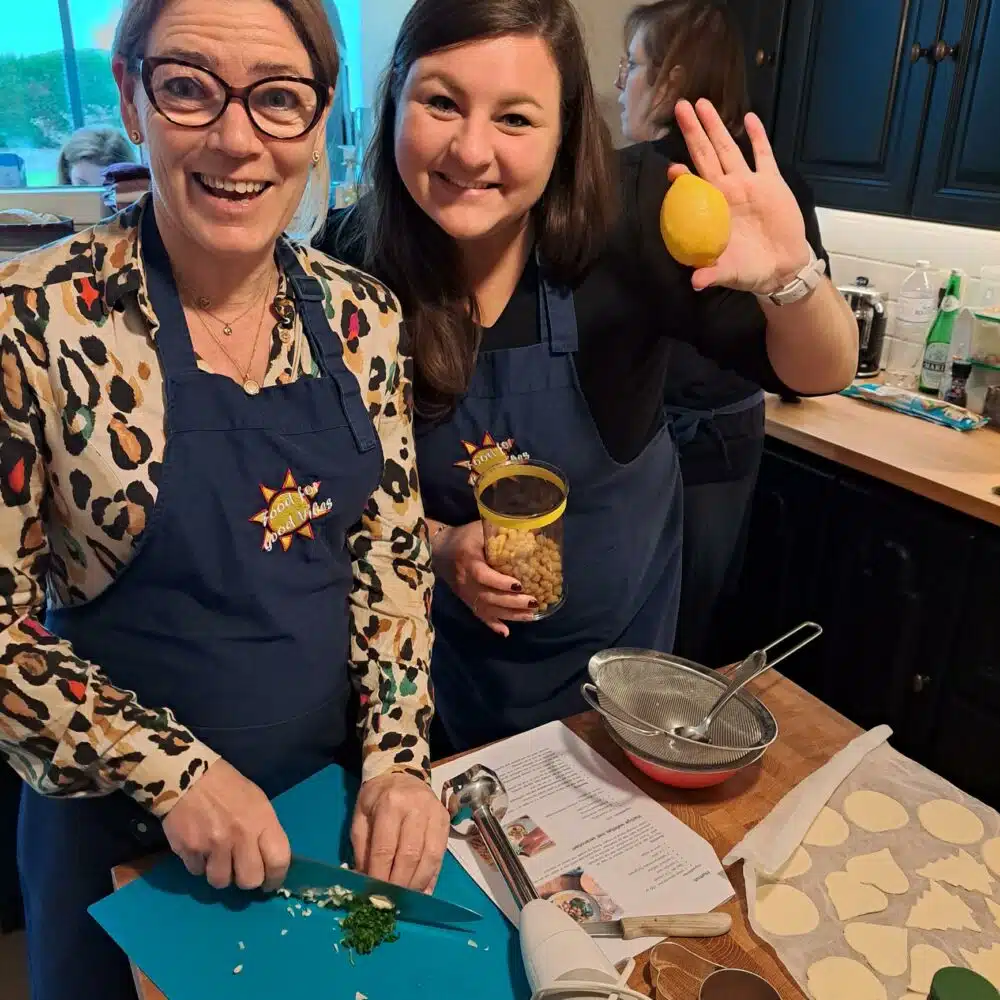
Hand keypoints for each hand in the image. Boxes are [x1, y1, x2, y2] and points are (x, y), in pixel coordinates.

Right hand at [162, 758, 289, 891]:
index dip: (276, 878)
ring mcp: (214, 845)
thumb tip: (267, 861)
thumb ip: (263, 830)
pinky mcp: (190, 850)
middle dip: (246, 880)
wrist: (187, 775)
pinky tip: (199, 847)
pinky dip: (199, 865)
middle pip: (250, 880)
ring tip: (217, 857)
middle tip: (241, 872)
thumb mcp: (256, 801)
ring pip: (221, 882)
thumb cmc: (227, 787)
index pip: (279, 861)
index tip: (270, 883)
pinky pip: (198, 872)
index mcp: (262, 820)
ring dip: (220, 874)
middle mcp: (240, 835)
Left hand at [351, 772, 449, 891]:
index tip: (373, 895)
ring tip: (406, 899)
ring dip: (417, 883)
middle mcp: (416, 808)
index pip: (385, 848)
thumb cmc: (377, 797)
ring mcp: (435, 814)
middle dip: (399, 883)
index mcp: (390, 805)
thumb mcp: (361, 817)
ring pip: (429, 857)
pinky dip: (432, 876)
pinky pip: (441, 855)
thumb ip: (362, 848)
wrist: (401, 773)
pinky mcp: (446, 821)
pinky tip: (424, 891)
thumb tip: (365, 881)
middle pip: (410, 855)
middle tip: (390, 902)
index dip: (379, 875)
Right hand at [433, 521, 535, 636]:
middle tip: (533, 601)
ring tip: (530, 615)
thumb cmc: (464, 537)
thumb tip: (533, 531)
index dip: (500, 582)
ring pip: (487, 608)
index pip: (483, 575)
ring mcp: (465, 594)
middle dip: (512, 602)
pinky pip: (479, 615)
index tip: (519, 585)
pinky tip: (506, 632)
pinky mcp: (466, 600)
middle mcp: (465, 580)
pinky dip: (492, 624)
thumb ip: (500, 531)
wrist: (438, 549)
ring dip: (509, 614)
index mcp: (468, 560)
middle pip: (488, 596)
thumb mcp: (480, 528)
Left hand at [670, 98, 811, 294]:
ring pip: (729, 148)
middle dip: (693, 133)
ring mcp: (748, 183)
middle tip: (679, 108)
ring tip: (703, 104)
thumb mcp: (729, 273)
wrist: (782, 267)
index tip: (672, 168)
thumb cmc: (750, 270)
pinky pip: (763, 155)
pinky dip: (757, 137)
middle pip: (706, 156)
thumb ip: (712, 273)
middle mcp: (727, 191)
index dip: (682, 176)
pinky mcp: (772, 183)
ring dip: (716, 127)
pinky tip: (749, 118)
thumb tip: (695, 282)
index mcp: (713, 210)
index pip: (693, 187)